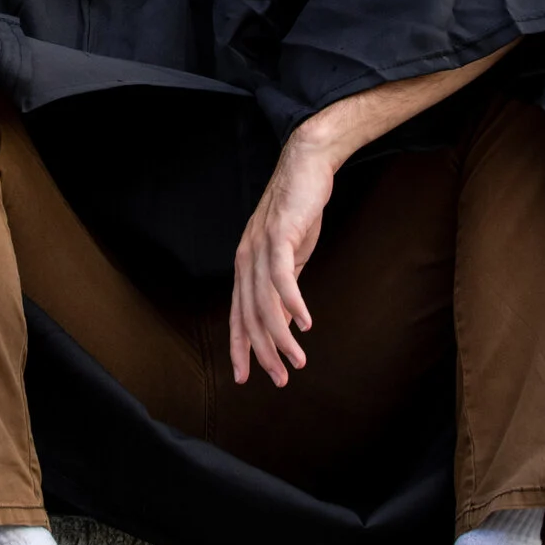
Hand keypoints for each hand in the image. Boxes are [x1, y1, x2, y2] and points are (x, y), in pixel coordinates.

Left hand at [228, 132, 337, 387]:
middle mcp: (246, 259)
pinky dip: (293, 304)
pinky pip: (282, 278)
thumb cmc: (298, 211)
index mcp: (245, 266)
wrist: (306, 165)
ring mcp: (260, 247)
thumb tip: (283, 323)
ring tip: (297, 361)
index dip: (240, 348)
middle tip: (279, 379)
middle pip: (248, 316)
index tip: (245, 378)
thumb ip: (282, 287)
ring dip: (281, 337)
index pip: (238, 315)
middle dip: (262, 352)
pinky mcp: (279, 236)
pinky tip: (304, 324)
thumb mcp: (290, 256)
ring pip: (264, 304)